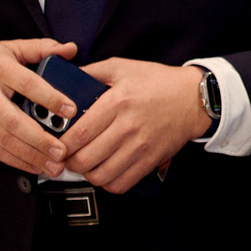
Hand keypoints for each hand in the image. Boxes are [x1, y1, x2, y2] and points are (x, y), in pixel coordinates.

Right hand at [0, 38, 78, 174]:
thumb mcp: (10, 48)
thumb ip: (42, 48)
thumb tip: (71, 49)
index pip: (27, 83)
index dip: (50, 98)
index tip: (70, 110)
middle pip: (13, 121)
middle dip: (39, 139)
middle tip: (62, 150)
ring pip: (5, 140)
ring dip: (31, 156)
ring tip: (54, 166)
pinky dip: (17, 161)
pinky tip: (35, 166)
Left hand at [58, 60, 211, 192]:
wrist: (194, 98)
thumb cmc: (158, 82)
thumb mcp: (122, 67)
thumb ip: (91, 72)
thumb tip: (64, 79)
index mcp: (117, 102)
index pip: (79, 134)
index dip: (61, 145)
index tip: (56, 145)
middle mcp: (128, 127)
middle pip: (85, 159)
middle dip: (69, 162)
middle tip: (66, 157)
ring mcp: (140, 147)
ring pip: (101, 176)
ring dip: (87, 174)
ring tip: (85, 165)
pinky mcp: (150, 161)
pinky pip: (121, 184)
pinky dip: (107, 183)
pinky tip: (104, 171)